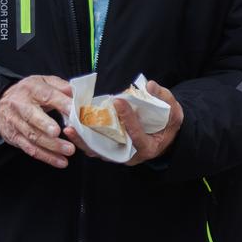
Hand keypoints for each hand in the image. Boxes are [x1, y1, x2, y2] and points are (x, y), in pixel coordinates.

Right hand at [0, 75, 75, 167]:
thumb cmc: (28, 92)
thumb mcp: (43, 82)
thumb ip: (61, 86)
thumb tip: (77, 94)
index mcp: (31, 89)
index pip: (47, 95)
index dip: (61, 103)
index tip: (74, 111)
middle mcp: (20, 105)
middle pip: (32, 117)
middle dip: (45, 125)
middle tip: (59, 132)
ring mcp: (16, 123)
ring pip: (33, 136)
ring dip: (51, 146)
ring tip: (69, 150)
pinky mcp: (15, 138)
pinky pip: (30, 149)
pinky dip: (46, 157)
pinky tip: (60, 161)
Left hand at [65, 82, 183, 165]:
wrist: (164, 137)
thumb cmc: (168, 124)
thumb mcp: (173, 111)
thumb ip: (162, 97)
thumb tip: (149, 85)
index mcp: (149, 147)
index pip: (136, 134)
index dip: (128, 118)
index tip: (118, 101)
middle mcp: (132, 156)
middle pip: (109, 150)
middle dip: (92, 138)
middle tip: (76, 125)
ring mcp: (120, 155)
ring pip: (99, 151)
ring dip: (83, 141)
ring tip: (69, 129)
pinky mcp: (112, 152)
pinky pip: (96, 148)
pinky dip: (84, 140)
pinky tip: (73, 128)